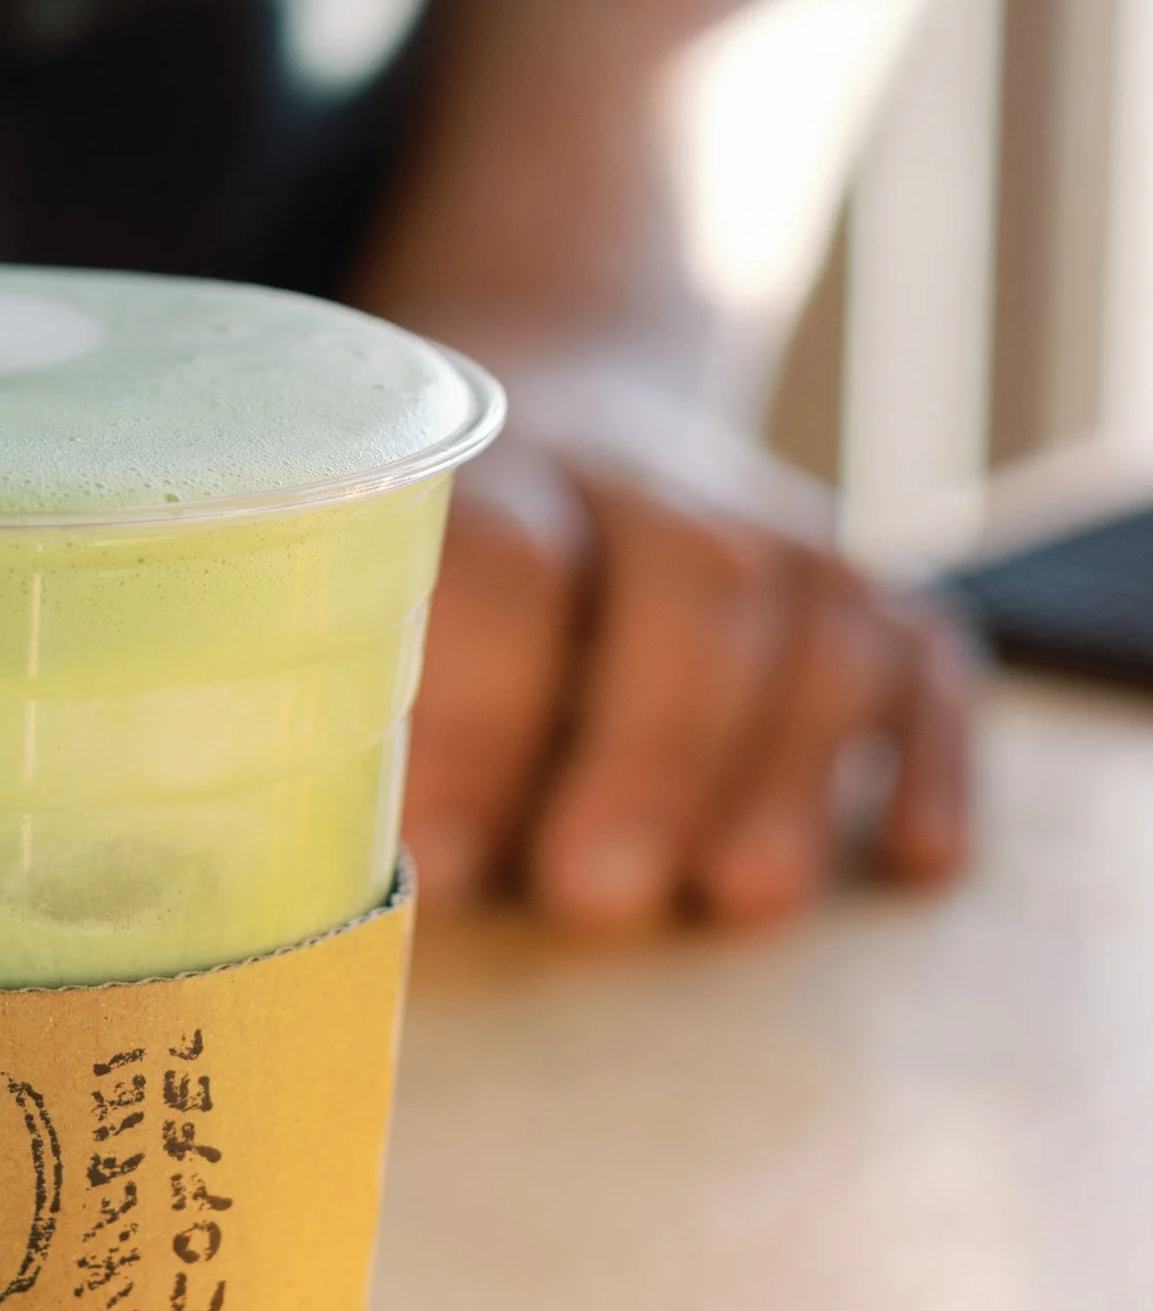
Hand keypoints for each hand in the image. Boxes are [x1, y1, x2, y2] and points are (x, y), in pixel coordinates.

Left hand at [405, 426, 975, 927]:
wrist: (567, 411)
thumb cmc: (450, 571)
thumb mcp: (385, 607)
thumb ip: (381, 721)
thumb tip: (379, 885)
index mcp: (497, 474)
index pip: (502, 558)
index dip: (474, 714)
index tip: (440, 857)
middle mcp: (647, 481)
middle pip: (688, 575)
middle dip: (647, 747)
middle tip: (587, 897)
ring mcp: (775, 528)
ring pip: (821, 613)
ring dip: (782, 764)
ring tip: (733, 899)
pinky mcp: (876, 596)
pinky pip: (930, 658)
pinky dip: (931, 755)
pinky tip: (914, 855)